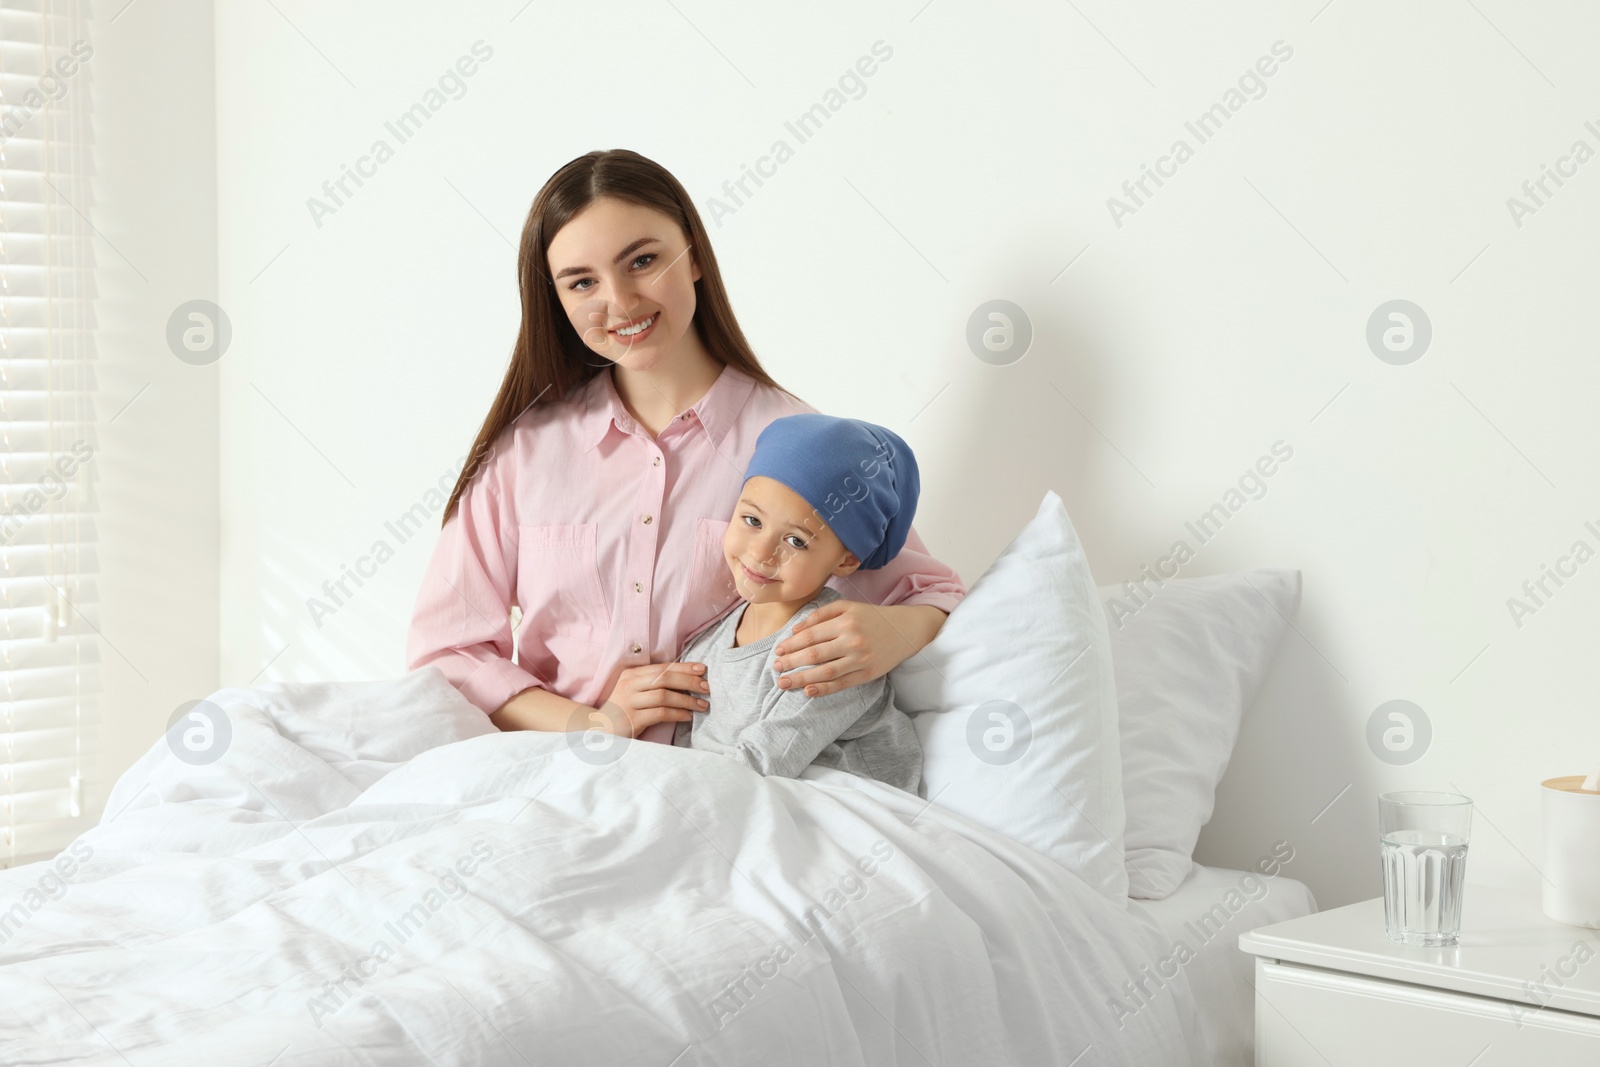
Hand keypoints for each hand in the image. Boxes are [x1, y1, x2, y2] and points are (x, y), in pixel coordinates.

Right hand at [594, 661, 710, 738]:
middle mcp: (629, 685)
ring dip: (687, 700)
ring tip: (702, 705)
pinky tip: (688, 716)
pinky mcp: (632, 719)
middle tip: (707, 687)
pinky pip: (661, 713)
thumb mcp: (634, 691)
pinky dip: (678, 714)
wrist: (598, 730)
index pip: (662, 667)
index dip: (684, 667)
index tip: (702, 669)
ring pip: (665, 695)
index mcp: (631, 674)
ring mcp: (629, 702)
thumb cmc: (622, 711)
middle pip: (665, 678)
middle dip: (689, 682)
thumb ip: (652, 684)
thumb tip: (685, 680)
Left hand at [771, 602, 945, 697]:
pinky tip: (808, 691)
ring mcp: (861, 659)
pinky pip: (842, 683)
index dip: (791, 645)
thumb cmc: (872, 617)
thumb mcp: (847, 607)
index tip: (778, 651)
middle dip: (791, 663)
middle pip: (814, 655)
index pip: (811, 636)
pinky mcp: (868, 674)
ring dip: (801, 679)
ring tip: (784, 684)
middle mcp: (852, 640)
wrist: (905, 630)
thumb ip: (820, 615)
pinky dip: (824, 689)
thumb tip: (795, 630)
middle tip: (776, 669)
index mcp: (845, 622)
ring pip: (825, 672)